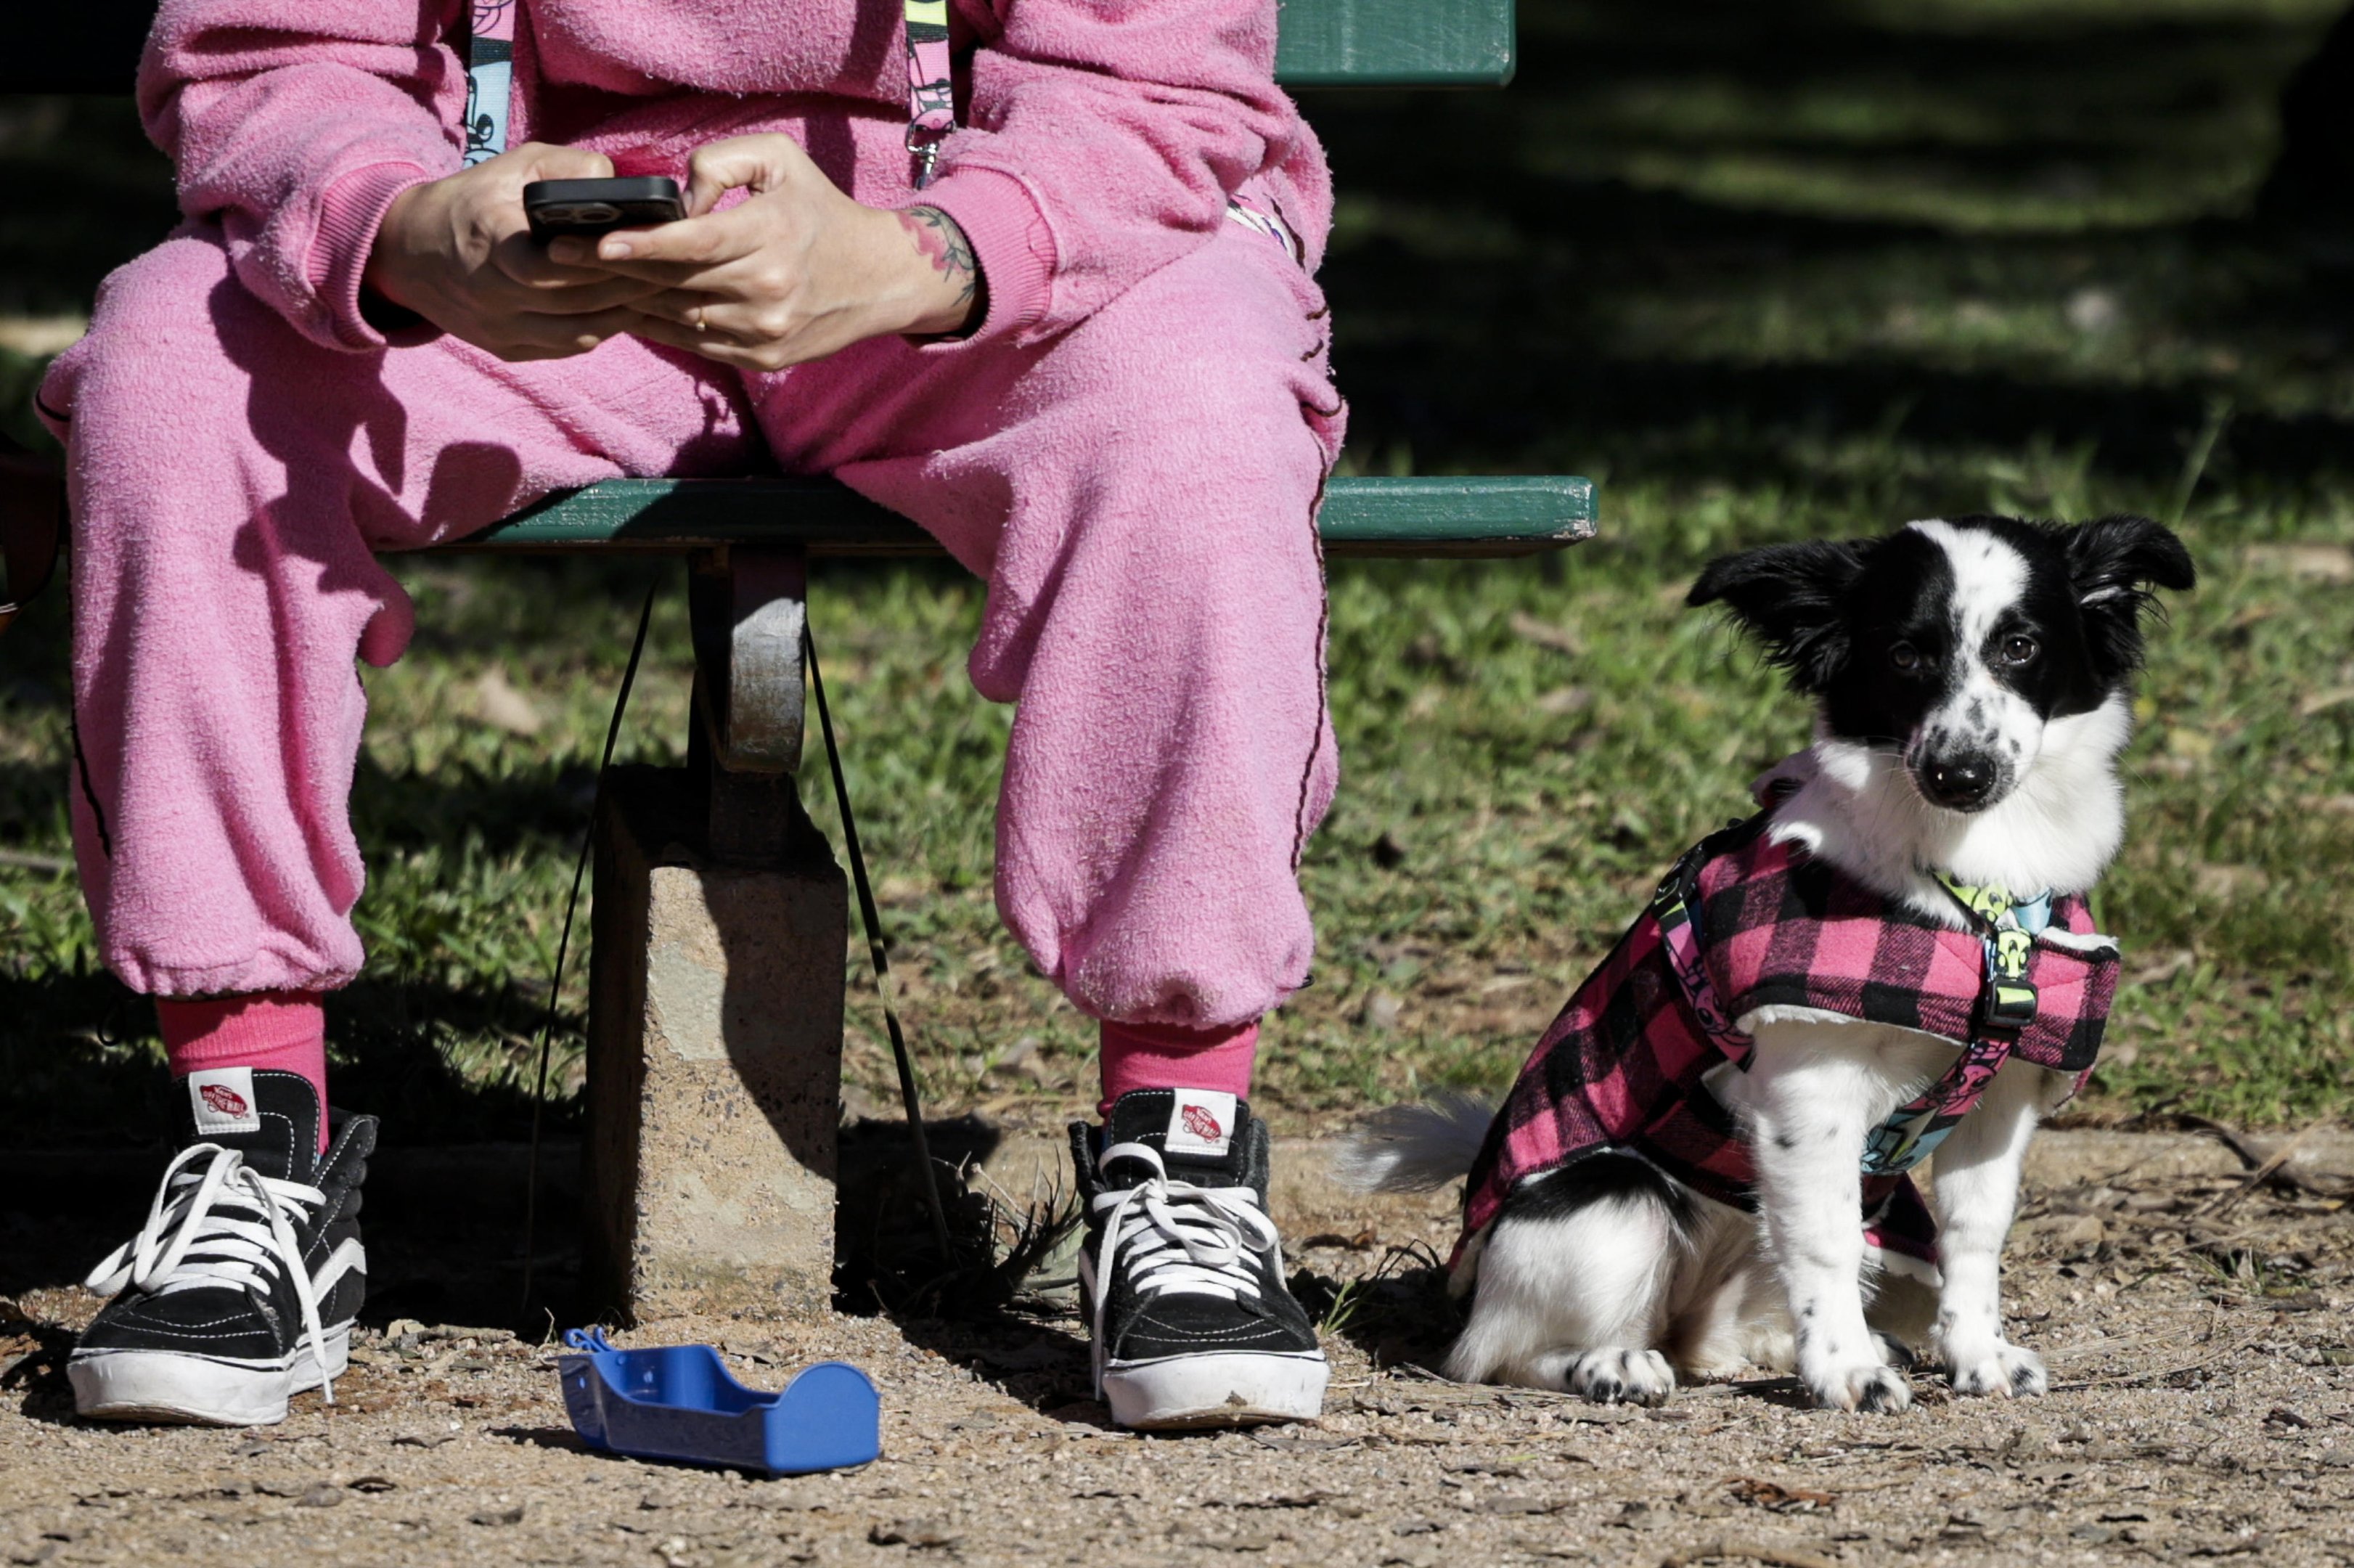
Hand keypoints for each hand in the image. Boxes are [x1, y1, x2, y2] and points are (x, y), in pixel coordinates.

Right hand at [363, 143, 667, 360]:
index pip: (557, 263)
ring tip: (667, 298)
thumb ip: (567, 169)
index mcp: (491, 241)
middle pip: (579, 301)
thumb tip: (619, 182)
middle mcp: (492, 293)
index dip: (607, 260)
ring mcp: (499, 328)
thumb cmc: (472, 201)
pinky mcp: (507, 349)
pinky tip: (628, 313)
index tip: (651, 248)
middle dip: (633, 288)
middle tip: (679, 276)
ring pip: (580, 332)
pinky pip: (567, 347)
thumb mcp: (514, 168)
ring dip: (626, 315)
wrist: (408, 253)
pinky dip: (602, 330)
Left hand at [547, 134, 982, 371]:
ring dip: (628, 300)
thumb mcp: (781, 159)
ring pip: (676, 317)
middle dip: (612, 270)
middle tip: (559, 257)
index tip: (596, 241)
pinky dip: (658, 325)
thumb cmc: (820, 210)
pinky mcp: (761, 358)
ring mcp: (763, 331)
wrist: (878, 278)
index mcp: (769, 236)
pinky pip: (694, 343)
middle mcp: (765, 290)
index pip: (692, 244)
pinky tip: (629, 305)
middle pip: (672, 283)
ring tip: (585, 282)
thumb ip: (721, 161)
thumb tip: (678, 199)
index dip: (641, 244)